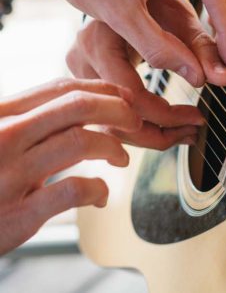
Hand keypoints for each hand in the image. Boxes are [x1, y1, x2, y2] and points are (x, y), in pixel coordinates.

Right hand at [0, 78, 145, 253]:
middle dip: (117, 109)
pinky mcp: (17, 214)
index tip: (123, 97)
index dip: (101, 89)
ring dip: (113, 147)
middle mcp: (4, 137)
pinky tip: (102, 195)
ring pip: (80, 141)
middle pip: (76, 106)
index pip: (60, 88)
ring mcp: (9, 175)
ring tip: (122, 158)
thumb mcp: (1, 138)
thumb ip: (36, 123)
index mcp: (2, 115)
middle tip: (135, 122)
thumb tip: (89, 109)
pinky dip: (98, 189)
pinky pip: (73, 190)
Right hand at [67, 11, 204, 147]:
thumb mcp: (180, 18)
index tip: (198, 116)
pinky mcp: (86, 80)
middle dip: (158, 133)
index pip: (128, 94)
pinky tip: (167, 125)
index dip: (166, 114)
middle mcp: (81, 58)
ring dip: (151, 134)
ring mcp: (79, 71)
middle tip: (193, 131)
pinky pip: (109, 115)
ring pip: (110, 124)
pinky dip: (140, 125)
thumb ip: (203, 49)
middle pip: (114, 117)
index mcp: (99, 39)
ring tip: (185, 132)